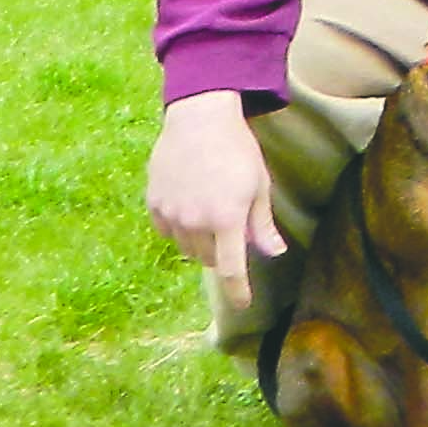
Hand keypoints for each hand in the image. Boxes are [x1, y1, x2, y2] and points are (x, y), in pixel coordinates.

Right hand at [145, 92, 282, 313]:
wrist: (199, 120)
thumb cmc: (238, 151)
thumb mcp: (259, 185)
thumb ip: (262, 224)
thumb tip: (273, 253)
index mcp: (226, 218)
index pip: (231, 269)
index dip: (238, 291)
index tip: (244, 306)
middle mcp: (195, 222)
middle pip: (209, 259)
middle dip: (223, 252)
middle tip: (231, 224)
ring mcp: (171, 214)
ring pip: (187, 248)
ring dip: (202, 242)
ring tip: (212, 209)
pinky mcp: (154, 205)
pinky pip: (168, 232)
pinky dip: (181, 229)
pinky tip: (190, 205)